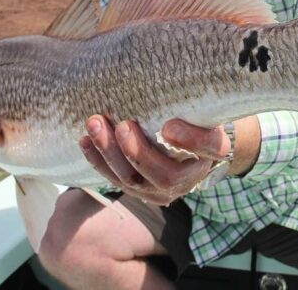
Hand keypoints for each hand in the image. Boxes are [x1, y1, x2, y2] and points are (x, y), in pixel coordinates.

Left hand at [79, 116, 230, 204]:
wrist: (185, 143)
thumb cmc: (191, 117)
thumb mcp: (197, 108)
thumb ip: (189, 107)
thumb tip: (167, 117)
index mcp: (213, 151)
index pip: (210, 147)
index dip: (191, 140)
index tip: (169, 126)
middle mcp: (190, 178)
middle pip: (165, 175)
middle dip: (138, 152)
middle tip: (122, 125)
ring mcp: (163, 190)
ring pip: (134, 180)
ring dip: (110, 152)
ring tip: (95, 124)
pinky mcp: (141, 191)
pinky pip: (116, 180)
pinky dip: (98, 160)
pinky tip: (84, 141)